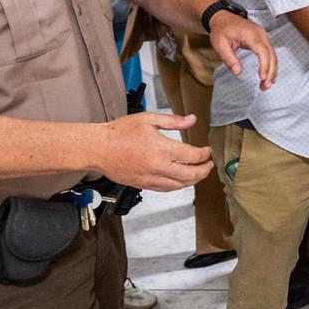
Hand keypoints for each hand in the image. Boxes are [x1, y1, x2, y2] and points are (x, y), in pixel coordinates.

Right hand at [96, 112, 213, 190]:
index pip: (192, 156)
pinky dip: (177, 186)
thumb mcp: (148, 119)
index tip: (207, 151)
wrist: (98, 149)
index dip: (204, 154)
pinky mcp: (143, 185)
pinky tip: (180, 180)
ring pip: (179, 185)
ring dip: (192, 180)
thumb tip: (192, 120)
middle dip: (204, 171)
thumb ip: (173, 121)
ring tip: (198, 173)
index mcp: (161, 149)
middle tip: (209, 165)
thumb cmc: (120, 132)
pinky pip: (165, 189)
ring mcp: (150, 179)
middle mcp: (158, 167)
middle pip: (190, 175)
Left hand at [209, 12, 277, 90]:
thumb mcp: (220, 44)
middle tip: (266, 86)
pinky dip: (271, 65)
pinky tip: (269, 76)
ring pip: (272, 55)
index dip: (264, 65)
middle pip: (271, 54)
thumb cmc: (221, 29)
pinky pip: (270, 53)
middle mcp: (260, 34)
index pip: (263, 51)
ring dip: (272, 71)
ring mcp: (263, 36)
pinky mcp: (262, 40)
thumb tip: (238, 72)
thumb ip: (229, 58)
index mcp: (251, 34)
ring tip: (267, 85)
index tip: (262, 77)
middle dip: (270, 72)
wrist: (222, 18)